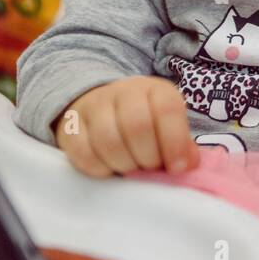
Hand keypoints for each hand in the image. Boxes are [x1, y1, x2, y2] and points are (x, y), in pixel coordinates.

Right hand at [52, 76, 199, 178]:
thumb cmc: (144, 123)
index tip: (177, 168)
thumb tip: (188, 165)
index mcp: (155, 90)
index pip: (167, 109)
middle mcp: (124, 91)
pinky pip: (83, 154)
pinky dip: (100, 169)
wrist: (101, 105)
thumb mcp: (168, 126)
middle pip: (137, 126)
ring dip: (124, 165)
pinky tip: (109, 168)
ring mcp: (94, 106)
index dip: (175, 143)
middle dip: (148, 158)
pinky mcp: (70, 127)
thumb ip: (182, 146)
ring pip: (108, 141)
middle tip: (150, 168)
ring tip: (131, 168)